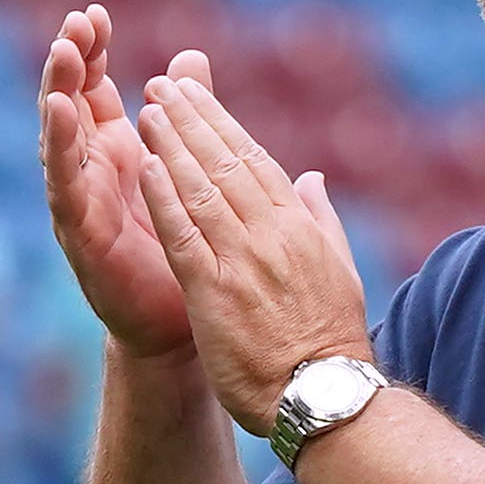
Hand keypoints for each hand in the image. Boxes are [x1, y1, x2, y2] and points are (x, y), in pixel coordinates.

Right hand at [37, 8, 195, 363]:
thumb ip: (185, 115)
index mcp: (115, 151)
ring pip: (58, 136)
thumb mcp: (185, 169)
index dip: (91, 52)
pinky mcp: (80, 232)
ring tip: (63, 52)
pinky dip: (60, 145)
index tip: (95, 14)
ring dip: (58, 92)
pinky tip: (60, 110)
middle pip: (68, 101)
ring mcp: (80, 200)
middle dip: (69, 60)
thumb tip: (190, 58)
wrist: (179, 326)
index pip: (93, 88)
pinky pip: (65, 182)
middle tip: (77, 21)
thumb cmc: (182, 250)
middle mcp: (90, 170)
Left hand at [129, 72, 375, 436]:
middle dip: (192, 119)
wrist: (327, 398)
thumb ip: (323, 220)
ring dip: (173, 145)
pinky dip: (165, 198)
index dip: (222, 123)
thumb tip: (313, 179)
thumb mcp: (339, 271)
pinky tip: (145, 167)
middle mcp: (272, 235)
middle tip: (162, 85)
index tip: (196, 94)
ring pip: (202, 189)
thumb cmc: (331, 342)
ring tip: (147, 111)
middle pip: (226, 163)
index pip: (256, 161)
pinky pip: (185, 235)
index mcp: (300, 228)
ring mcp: (243, 261)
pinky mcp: (215, 293)